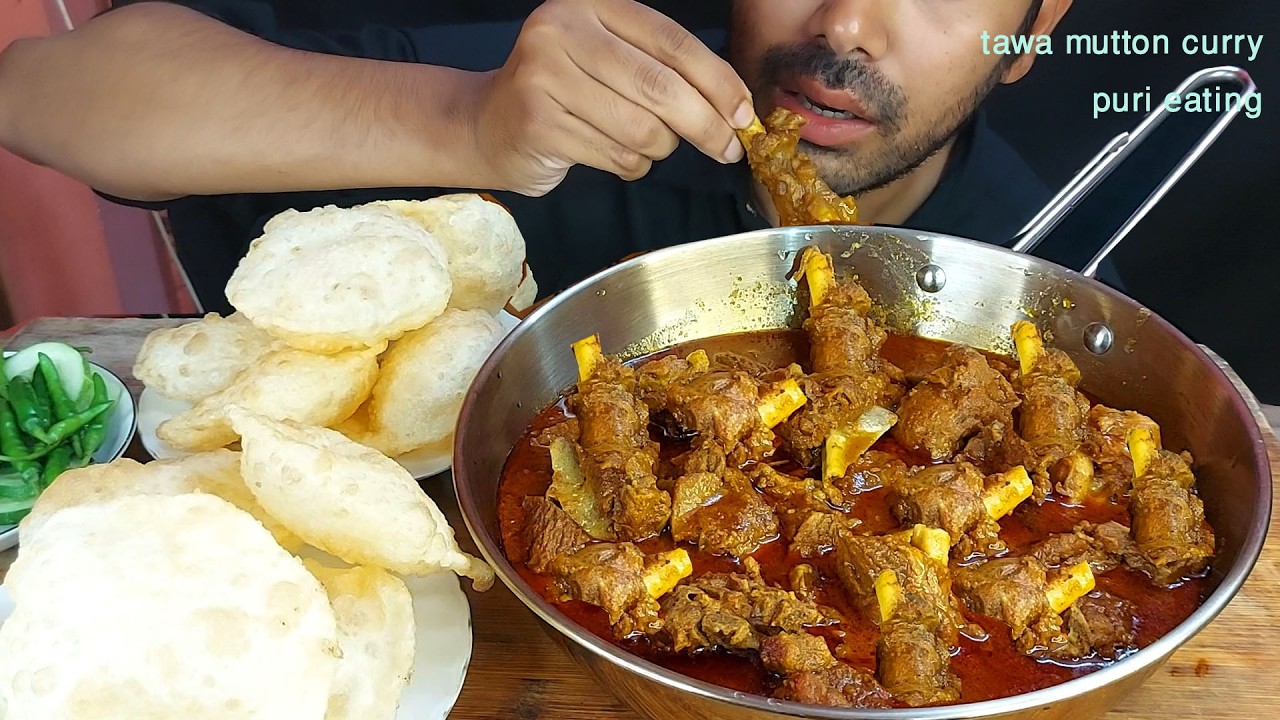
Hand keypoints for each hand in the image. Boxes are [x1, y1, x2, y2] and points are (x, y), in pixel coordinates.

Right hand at [470, 0, 753, 195]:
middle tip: (727, 149)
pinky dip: (631, 165)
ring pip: (642, 128)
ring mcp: (546, 76)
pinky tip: (614, 155)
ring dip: (658, 148)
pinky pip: (616, 155)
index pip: (673, 43)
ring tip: (645, 145)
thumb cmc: (566, 93)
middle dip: (704, 125)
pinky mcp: (539, 123)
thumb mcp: (611, 60)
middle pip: (661, 87)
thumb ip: (664, 71)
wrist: (488, 125)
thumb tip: (734, 108)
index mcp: (593, 5)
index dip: (717, 81)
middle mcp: (563, 30)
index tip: (743, 113)